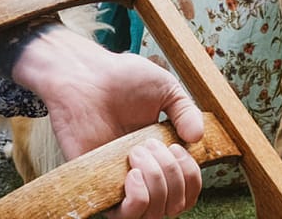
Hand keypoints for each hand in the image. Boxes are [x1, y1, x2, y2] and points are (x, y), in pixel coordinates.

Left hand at [11, 27, 203, 218]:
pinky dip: (137, 200)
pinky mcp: (99, 188)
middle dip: (172, 175)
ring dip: (156, 185)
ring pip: (153, 214)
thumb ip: (187, 111)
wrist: (84, 76)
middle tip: (152, 144)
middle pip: (175, 205)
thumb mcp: (165, 88)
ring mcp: (121, 183)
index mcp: (162, 155)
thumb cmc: (120, 78)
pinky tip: (132, 173)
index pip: (188, 190)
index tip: (178, 149)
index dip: (191, 178)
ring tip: (137, 153)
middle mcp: (144, 174)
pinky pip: (123, 217)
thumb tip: (198, 139)